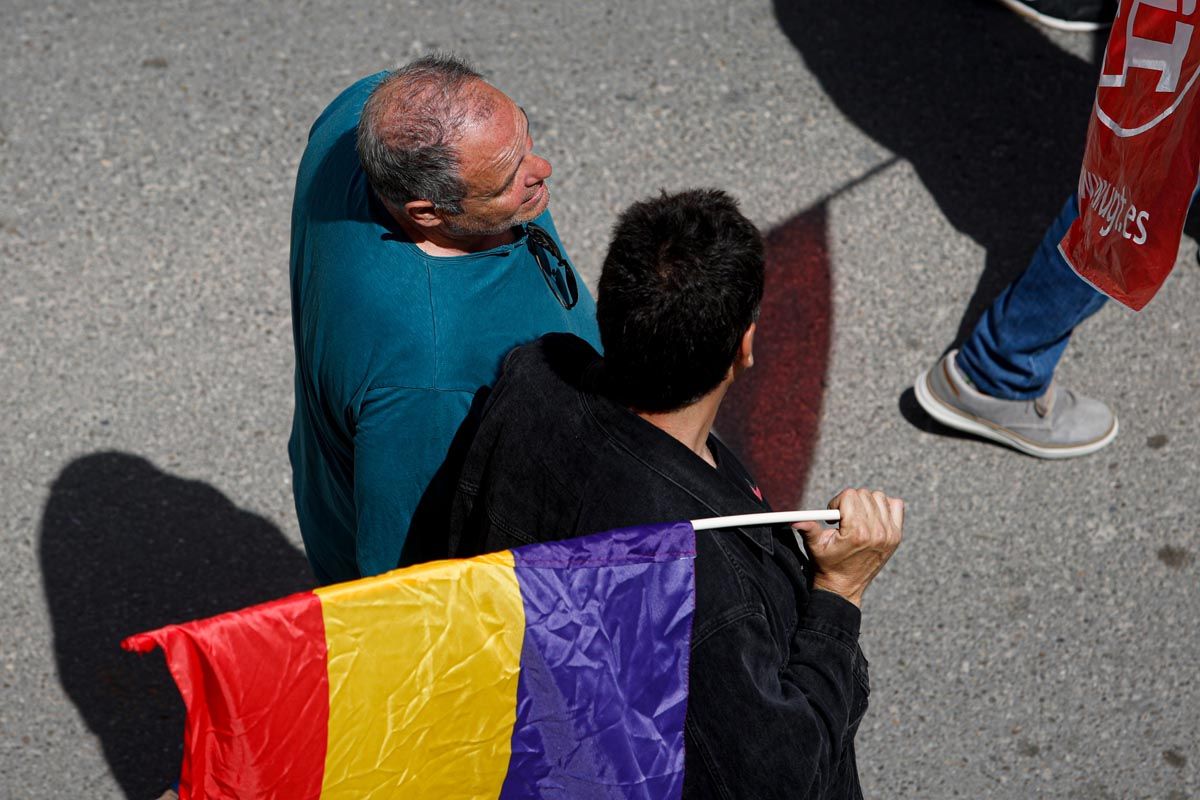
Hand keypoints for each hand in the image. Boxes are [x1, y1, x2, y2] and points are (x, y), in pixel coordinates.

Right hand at [793, 488, 903, 607]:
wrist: (844, 588)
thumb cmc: (828, 566)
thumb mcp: (815, 546)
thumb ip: (808, 529)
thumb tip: (796, 520)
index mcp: (857, 532)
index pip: (850, 495)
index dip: (837, 502)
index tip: (833, 516)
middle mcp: (877, 532)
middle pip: (864, 495)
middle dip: (850, 503)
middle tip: (843, 518)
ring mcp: (889, 534)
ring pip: (879, 498)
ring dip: (866, 503)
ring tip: (857, 518)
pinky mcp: (896, 536)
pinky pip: (896, 506)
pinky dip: (885, 507)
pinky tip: (872, 517)